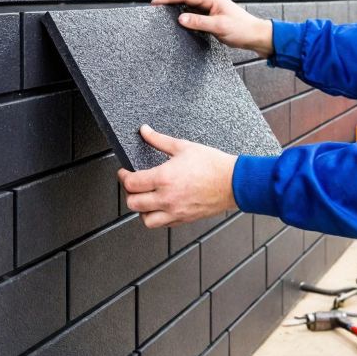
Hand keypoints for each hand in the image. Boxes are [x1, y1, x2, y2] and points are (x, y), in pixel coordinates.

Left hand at [118, 125, 238, 228]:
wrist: (234, 182)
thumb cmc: (212, 164)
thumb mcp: (183, 146)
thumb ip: (159, 139)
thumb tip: (144, 131)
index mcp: (164, 178)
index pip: (131, 183)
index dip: (123, 176)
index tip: (124, 172)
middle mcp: (167, 198)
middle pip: (133, 203)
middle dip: (129, 192)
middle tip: (132, 184)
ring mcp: (175, 211)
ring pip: (145, 219)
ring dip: (140, 209)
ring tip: (144, 198)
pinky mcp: (183, 219)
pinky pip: (162, 224)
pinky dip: (156, 217)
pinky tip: (160, 206)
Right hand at [152, 0, 273, 56]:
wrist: (256, 36)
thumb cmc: (242, 29)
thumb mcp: (219, 26)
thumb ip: (199, 23)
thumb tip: (180, 19)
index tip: (155, 2)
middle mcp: (209, 1)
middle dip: (169, 2)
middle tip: (154, 9)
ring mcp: (210, 9)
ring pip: (188, 7)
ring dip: (176, 10)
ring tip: (162, 15)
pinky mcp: (211, 18)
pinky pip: (194, 16)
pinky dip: (185, 18)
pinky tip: (178, 24)